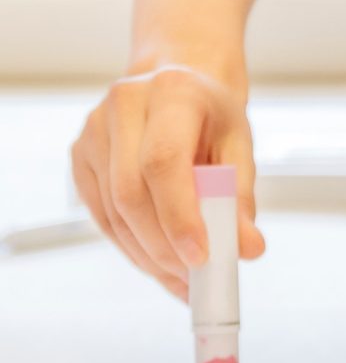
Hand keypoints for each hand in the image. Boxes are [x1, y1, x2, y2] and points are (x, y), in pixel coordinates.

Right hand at [71, 64, 263, 300]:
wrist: (178, 83)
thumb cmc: (211, 115)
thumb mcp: (238, 145)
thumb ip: (241, 197)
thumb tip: (248, 249)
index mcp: (172, 93)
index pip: (163, 163)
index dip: (178, 216)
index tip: (200, 258)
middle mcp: (124, 105)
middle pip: (131, 193)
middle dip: (163, 246)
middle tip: (195, 279)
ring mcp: (94, 131)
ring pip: (112, 211)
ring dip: (146, 254)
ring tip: (182, 279)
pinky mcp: (80, 155)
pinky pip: (101, 214)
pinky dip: (130, 246)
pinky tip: (157, 264)